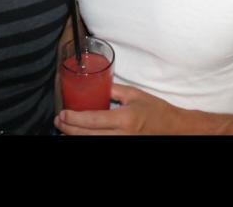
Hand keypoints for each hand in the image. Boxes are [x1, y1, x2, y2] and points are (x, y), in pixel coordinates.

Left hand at [54, 84, 179, 134]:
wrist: (174, 128)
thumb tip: (95, 85)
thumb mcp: (134, 94)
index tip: (63, 114)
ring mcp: (124, 144)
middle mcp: (123, 135)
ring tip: (64, 131)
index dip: (74, 119)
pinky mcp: (124, 147)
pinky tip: (80, 137)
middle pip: (88, 136)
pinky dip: (89, 141)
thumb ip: (114, 90)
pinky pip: (103, 146)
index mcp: (125, 118)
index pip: (93, 120)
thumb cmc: (155, 110)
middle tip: (58, 122)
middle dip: (69, 130)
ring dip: (76, 138)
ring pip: (93, 144)